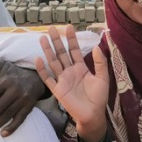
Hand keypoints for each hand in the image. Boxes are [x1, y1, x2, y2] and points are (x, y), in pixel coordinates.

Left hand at [0, 62, 43, 135]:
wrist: (35, 78)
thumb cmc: (12, 73)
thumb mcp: (1, 65)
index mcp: (6, 80)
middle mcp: (15, 89)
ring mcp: (23, 99)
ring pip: (8, 114)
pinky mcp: (29, 107)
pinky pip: (20, 119)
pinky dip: (12, 127)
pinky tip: (3, 134)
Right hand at [34, 25, 110, 141]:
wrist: (93, 114)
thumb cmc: (98, 98)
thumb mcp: (102, 78)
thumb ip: (100, 63)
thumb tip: (97, 46)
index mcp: (80, 68)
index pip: (74, 50)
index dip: (71, 39)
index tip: (69, 27)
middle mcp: (69, 71)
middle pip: (61, 53)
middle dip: (56, 41)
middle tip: (51, 28)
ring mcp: (62, 80)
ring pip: (53, 62)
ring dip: (48, 51)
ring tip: (42, 38)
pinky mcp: (57, 89)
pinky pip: (47, 78)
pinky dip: (42, 70)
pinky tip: (38, 59)